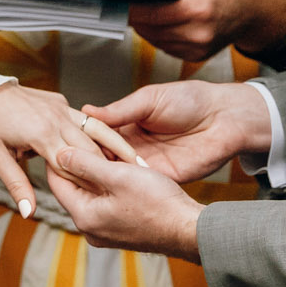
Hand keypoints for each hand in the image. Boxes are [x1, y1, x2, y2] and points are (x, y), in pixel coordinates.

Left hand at [0, 83, 120, 217]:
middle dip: (109, 166)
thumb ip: (16, 184)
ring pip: (94, 130)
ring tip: (134, 163)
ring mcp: (59, 107)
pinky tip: (114, 146)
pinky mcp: (60, 102)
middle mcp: (55, 118)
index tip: (107, 199)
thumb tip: (28, 212)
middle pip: (89, 147)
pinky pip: (85, 120)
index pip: (71, 164)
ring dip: (114, 146)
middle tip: (133, 184)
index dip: (88, 182)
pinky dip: (100, 134)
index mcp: (40, 134)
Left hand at [45, 147, 204, 259]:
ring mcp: (107, 232)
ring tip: (104, 151)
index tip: (61, 137)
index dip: (57, 157)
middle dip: (79, 164)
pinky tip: (121, 169)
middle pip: (74, 189)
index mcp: (85, 217)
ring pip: (92, 195)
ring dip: (96, 173)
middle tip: (84, 140)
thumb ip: (85, 164)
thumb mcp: (118, 176)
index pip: (57, 183)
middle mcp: (91, 229)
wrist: (188, 229)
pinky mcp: (122, 230)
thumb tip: (59, 154)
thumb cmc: (157, 203)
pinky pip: (107, 203)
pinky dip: (110, 186)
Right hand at [81, 80, 269, 184]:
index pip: (97, 136)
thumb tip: (87, 111)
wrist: (224, 117)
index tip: (61, 143)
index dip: (81, 141)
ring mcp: (147, 164)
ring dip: (100, 176)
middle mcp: (134, 147)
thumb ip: (119, 110)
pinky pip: (138, 184)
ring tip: (77, 178)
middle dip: (85, 162)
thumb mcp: (149, 99)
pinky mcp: (161, 178)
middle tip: (63, 165)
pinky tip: (105, 186)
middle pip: (103, 158)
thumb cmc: (190, 100)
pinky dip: (123, 186)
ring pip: (117, 174)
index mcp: (129, 125)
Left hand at [127, 0, 285, 60]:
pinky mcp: (197, 57)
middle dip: (136, 19)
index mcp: (197, 9)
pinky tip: (158, 27)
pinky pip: (168, 48)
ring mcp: (198, 48)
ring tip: (139, 16)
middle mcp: (198, 33)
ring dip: (145, 30)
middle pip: (151, 30)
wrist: (251, 8)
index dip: (130, 10)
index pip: (151, 13)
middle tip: (124, 9)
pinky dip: (159, 38)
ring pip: (156, 41)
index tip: (117, 5)